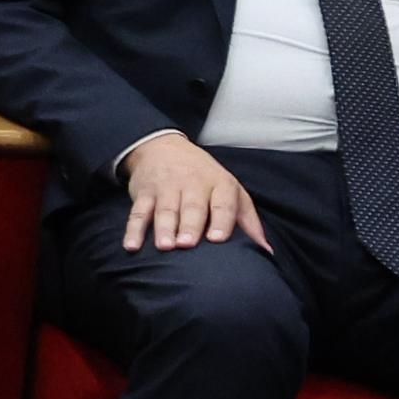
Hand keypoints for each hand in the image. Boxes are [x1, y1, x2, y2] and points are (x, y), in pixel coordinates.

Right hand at [120, 129, 267, 254]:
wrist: (163, 147)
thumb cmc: (204, 177)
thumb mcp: (231, 190)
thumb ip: (247, 220)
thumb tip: (266, 250)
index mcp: (220, 185)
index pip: (223, 203)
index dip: (220, 221)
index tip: (217, 239)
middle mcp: (193, 184)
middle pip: (192, 207)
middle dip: (189, 226)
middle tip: (186, 244)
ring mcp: (166, 188)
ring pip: (165, 210)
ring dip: (163, 228)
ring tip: (164, 246)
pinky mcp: (144, 193)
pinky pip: (137, 212)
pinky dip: (133, 230)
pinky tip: (132, 245)